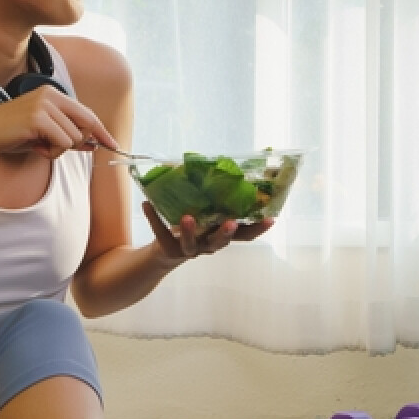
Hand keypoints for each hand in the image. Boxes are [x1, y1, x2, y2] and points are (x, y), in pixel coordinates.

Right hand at [0, 88, 117, 162]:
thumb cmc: (11, 135)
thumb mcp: (44, 135)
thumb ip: (69, 136)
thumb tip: (94, 144)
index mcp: (53, 94)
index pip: (87, 113)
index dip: (101, 131)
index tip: (113, 145)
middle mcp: (51, 95)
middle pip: (87, 123)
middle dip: (80, 142)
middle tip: (52, 148)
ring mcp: (45, 105)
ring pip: (75, 137)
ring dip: (58, 150)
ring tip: (37, 145)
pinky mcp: (39, 118)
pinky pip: (63, 143)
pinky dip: (51, 152)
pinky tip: (35, 147)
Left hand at [142, 203, 273, 264]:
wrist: (164, 252)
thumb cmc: (192, 228)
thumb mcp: (206, 215)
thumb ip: (215, 200)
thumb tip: (221, 166)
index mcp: (220, 235)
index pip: (244, 235)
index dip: (258, 229)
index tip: (271, 219)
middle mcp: (208, 245)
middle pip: (220, 243)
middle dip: (225, 233)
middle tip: (231, 223)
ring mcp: (189, 250)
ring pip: (192, 245)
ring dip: (190, 232)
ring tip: (187, 218)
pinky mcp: (169, 250)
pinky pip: (161, 235)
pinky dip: (153, 219)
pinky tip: (147, 204)